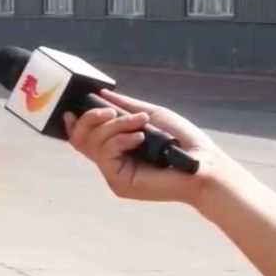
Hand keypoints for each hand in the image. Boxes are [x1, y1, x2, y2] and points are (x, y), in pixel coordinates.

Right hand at [63, 89, 239, 210]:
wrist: (203, 163)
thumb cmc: (183, 140)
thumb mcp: (151, 115)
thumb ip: (125, 106)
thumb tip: (101, 93)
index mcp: (117, 146)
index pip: (84, 138)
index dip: (75, 124)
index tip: (72, 110)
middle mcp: (112, 161)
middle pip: (80, 139)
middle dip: (90, 119)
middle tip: (108, 111)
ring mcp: (113, 173)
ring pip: (92, 144)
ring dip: (114, 126)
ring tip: (139, 123)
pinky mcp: (118, 182)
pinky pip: (106, 154)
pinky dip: (120, 140)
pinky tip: (140, 138)